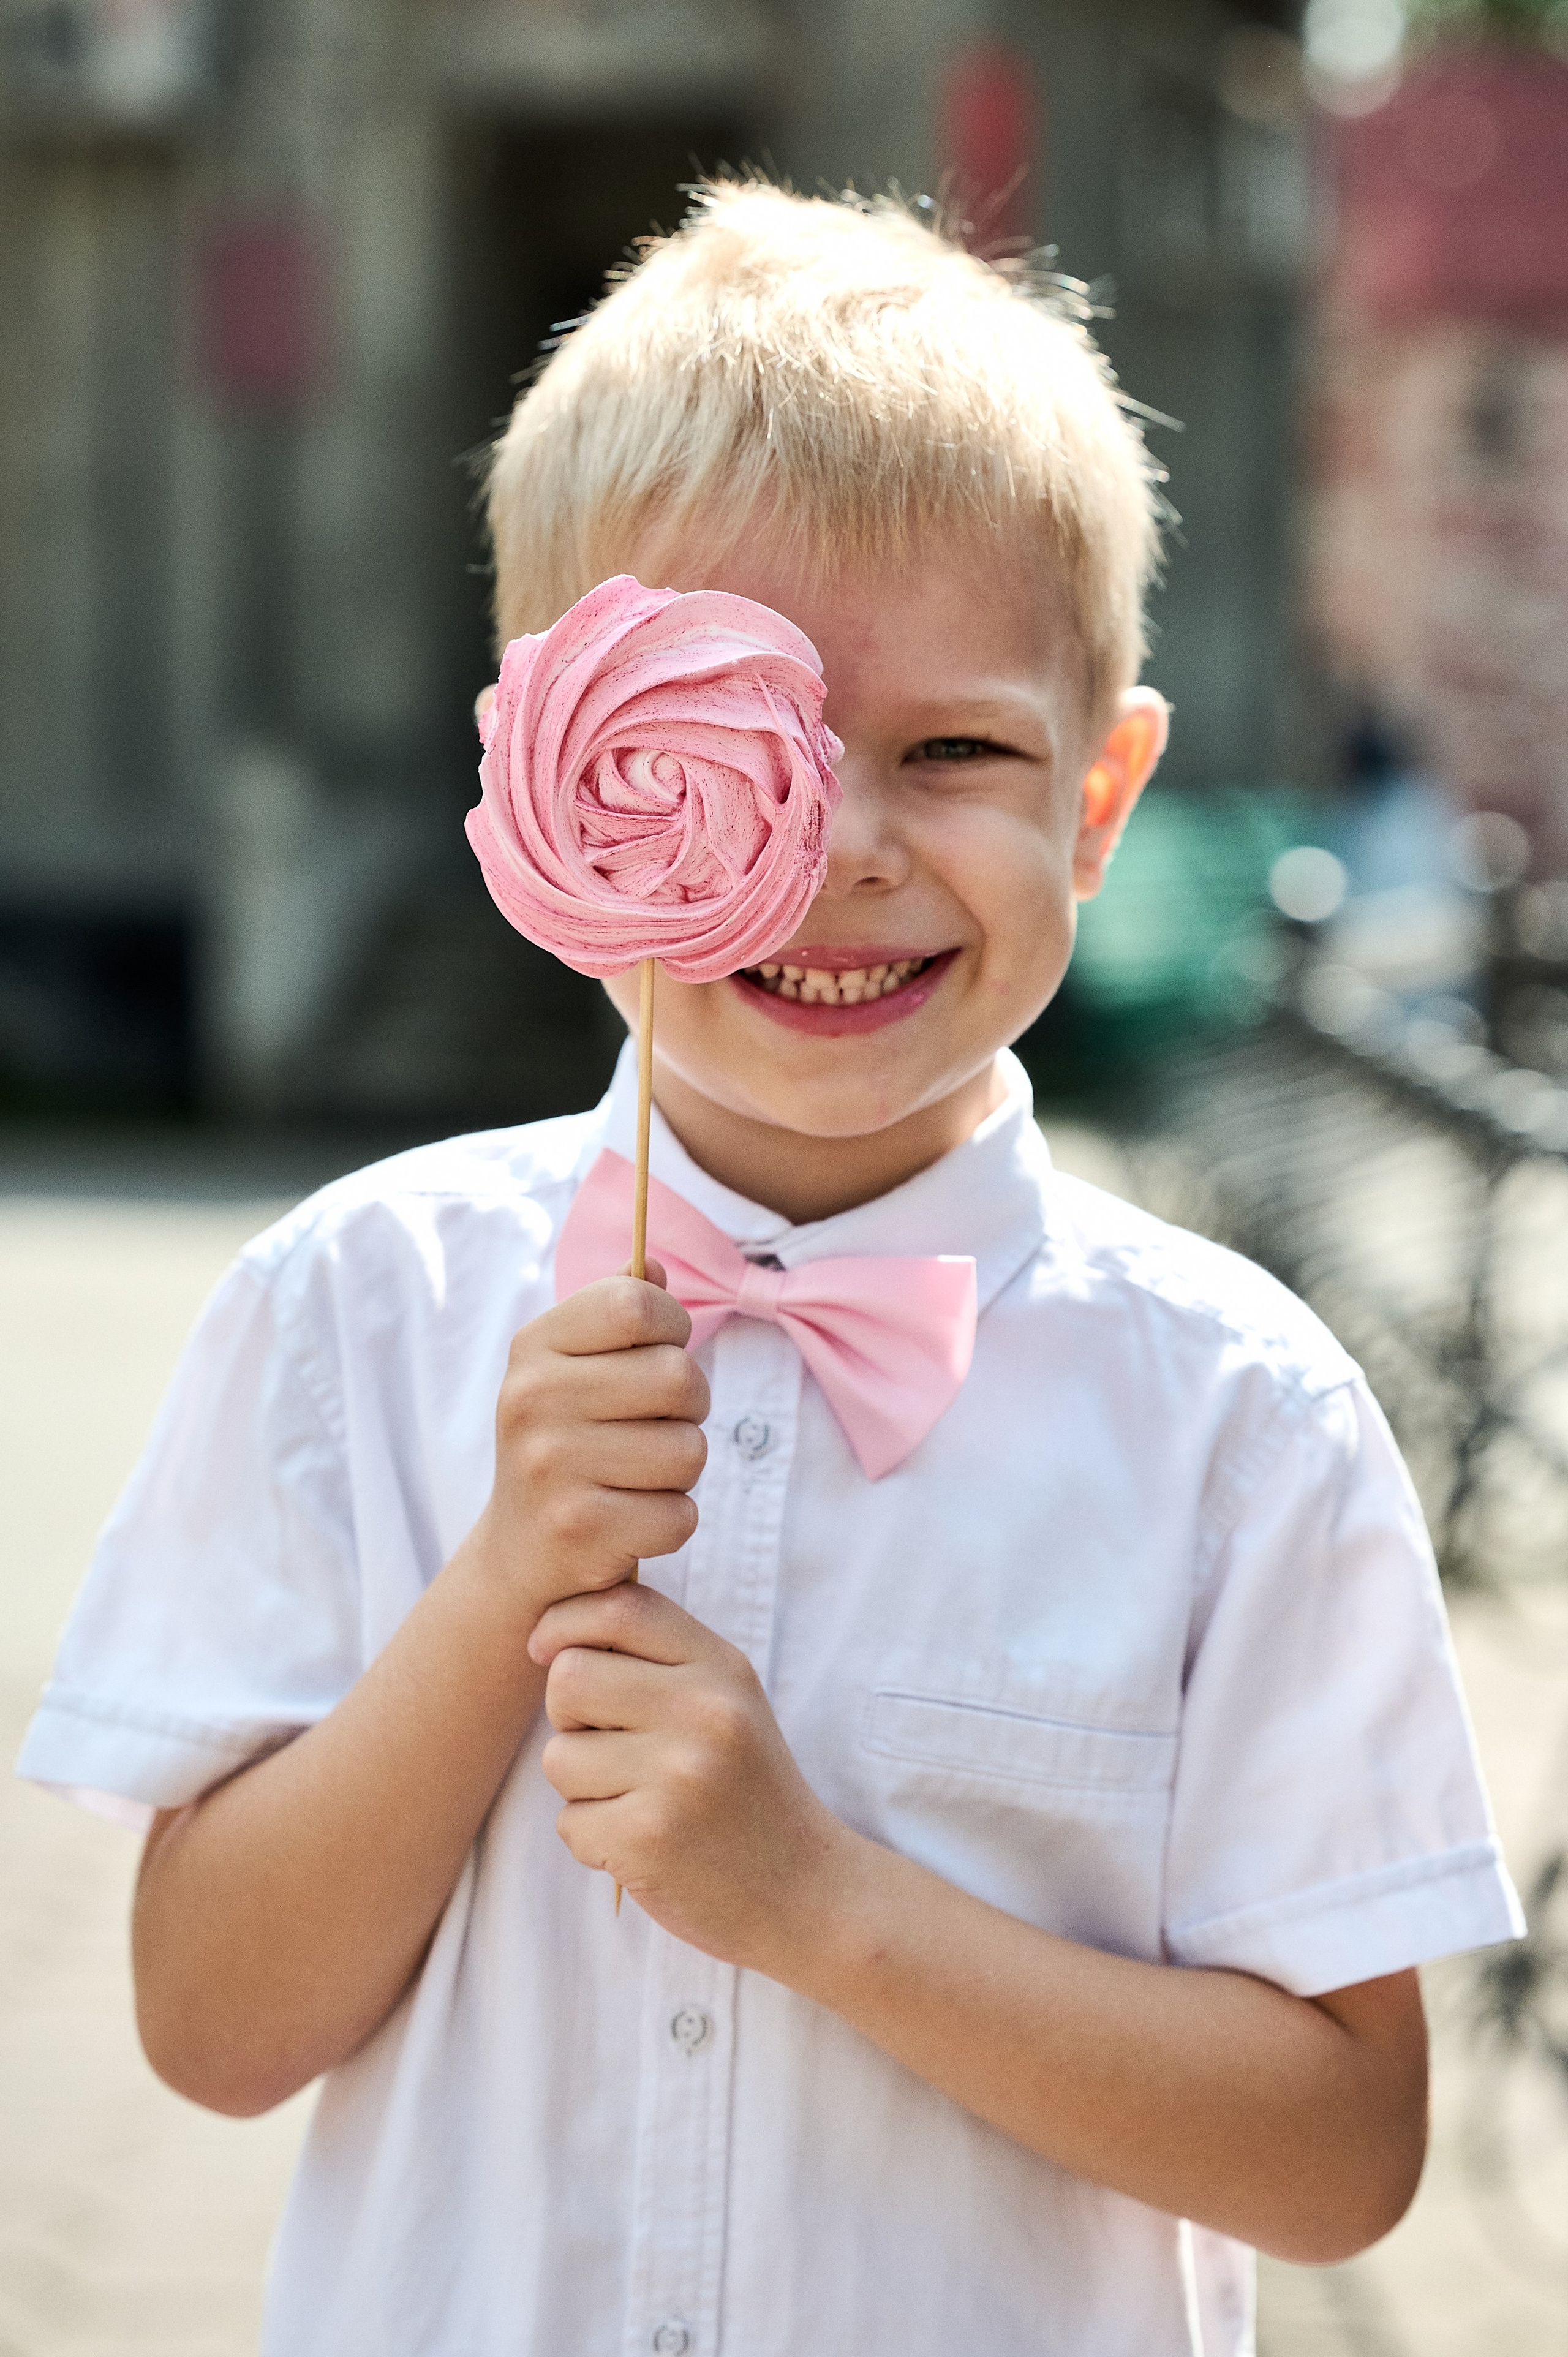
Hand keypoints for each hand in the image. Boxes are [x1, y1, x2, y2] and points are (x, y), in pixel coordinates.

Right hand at [462, 1263, 709, 1627]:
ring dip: (682, 1469)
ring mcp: (551, 1466)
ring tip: (640, 1474)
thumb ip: (615, 1311)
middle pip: (680, 1377)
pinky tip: (632, 1520)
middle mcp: (532, 1399)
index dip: (671, 1327)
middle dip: (689, 1407)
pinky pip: (680, 1515)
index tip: (657, 1352)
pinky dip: (671, 1522)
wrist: (520, 1549)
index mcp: (534, 1346)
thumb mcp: (572, 1367)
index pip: (636, 1304)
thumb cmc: (567, 1441)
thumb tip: (657, 1266)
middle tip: (657, 1426)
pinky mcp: (578, 1530)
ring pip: (690, 1450)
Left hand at [529, 1583, 848, 1967]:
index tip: (545, 1650)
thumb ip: (660, 1659)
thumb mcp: (728, 1703)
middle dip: (569, 1718)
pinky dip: (593, 1841)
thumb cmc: (747, 1793)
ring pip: (559, 1757)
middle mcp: (703, 1711)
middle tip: (612, 1750)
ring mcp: (676, 1775)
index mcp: (722, 1668)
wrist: (806, 1892)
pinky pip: (569, 1822)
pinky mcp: (647, 1837)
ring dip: (581, 1789)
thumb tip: (558, 1634)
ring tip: (639, 1803)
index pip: (621, 1607)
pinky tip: (644, 1846)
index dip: (565, 1621)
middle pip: (569, 1678)